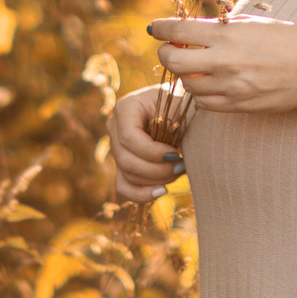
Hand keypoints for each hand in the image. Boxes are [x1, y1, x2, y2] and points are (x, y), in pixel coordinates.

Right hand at [108, 85, 185, 202]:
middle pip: (126, 160)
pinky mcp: (122, 164)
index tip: (175, 153)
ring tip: (178, 171)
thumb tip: (171, 154)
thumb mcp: (179, 107)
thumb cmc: (181, 104)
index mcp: (126, 108)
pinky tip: (162, 191)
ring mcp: (116, 147)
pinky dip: (141, 194)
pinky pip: (124, 186)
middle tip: (181, 166)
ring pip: (127, 175)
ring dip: (155, 180)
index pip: (129, 137)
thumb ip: (174, 124)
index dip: (152, 152)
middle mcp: (115, 127)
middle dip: (157, 170)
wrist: (178, 107)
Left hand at [146, 12, 296, 114]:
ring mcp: (231, 87)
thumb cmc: (286, 39)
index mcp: (229, 35)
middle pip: (175, 61)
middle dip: (166, 54)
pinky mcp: (238, 105)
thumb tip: (191, 28)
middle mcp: (225, 61)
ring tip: (194, 67)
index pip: (179, 31)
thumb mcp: (253, 23)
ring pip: (188, 85)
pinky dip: (201, 94)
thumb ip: (222, 27)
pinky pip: (204, 104)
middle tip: (169, 49)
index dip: (161, 28)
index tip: (155, 28)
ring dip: (186, 75)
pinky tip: (209, 84)